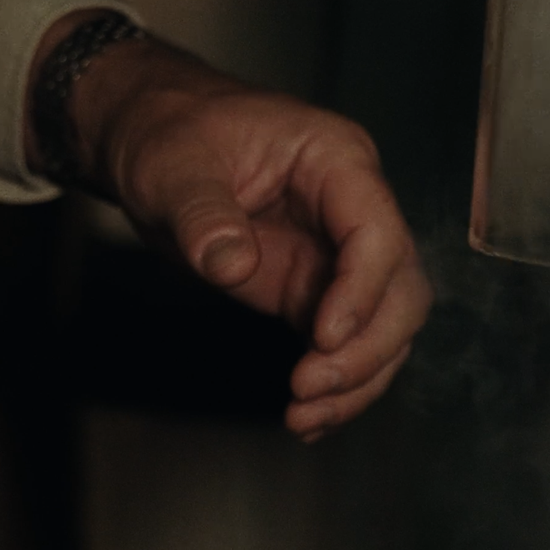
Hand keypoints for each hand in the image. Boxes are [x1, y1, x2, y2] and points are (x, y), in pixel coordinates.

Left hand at [46, 18, 431, 438]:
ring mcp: (339, 254)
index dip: (362, 290)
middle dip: (368, 348)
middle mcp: (354, 209)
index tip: (322, 337)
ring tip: (304, 417)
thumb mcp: (173, 165)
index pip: (379, 232)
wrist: (148, 135)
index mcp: (337, 161)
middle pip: (401, 289)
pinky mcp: (315, 289)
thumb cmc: (171, 131)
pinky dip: (336, 385)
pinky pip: (346, 343)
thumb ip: (204, 214)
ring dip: (357, 379)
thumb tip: (232, 263)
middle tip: (311, 387)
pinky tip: (308, 418)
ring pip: (385, 326)